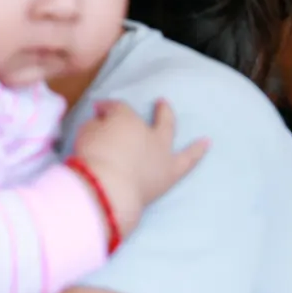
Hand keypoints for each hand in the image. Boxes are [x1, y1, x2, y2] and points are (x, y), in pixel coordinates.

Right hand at [72, 99, 207, 236]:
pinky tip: (207, 142)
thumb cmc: (92, 158)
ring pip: (169, 130)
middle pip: (145, 115)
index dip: (106, 108)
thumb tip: (101, 122)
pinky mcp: (170, 173)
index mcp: (125, 119)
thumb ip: (95, 125)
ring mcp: (161, 151)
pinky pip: (188, 161)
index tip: (98, 110)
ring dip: (169, 118)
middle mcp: (148, 131)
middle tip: (146, 103)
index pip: (117, 107)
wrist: (110, 189)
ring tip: (169, 110)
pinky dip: (198, 151)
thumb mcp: (84, 134)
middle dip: (144, 108)